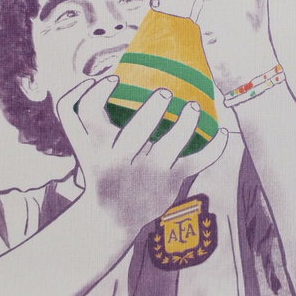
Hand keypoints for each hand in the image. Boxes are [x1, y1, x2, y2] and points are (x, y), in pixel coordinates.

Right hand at [55, 74, 209, 238]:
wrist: (111, 218)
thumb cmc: (98, 169)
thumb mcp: (79, 145)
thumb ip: (74, 113)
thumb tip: (88, 78)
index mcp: (94, 150)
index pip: (90, 113)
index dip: (99, 91)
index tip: (114, 78)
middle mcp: (119, 162)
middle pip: (137, 131)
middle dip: (154, 107)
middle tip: (164, 93)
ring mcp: (148, 173)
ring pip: (172, 143)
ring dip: (186, 122)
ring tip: (192, 107)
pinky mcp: (171, 181)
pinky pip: (198, 161)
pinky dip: (215, 146)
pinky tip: (221, 131)